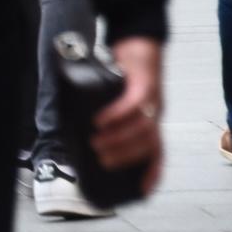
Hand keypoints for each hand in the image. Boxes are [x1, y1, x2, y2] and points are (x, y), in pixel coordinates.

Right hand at [92, 35, 164, 194]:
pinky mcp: (146, 84)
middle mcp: (157, 113)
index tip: (142, 192)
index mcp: (152, 121)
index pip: (157, 153)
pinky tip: (100, 120)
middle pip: (149, 144)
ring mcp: (154, 100)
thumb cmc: (125, 71)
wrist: (140, 39)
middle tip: (102, 162)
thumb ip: (104, 113)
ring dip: (120, 139)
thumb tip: (73, 128)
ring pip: (143, 128)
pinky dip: (117, 115)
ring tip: (96, 143)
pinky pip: (134, 104)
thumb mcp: (117, 96)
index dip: (152, 173)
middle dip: (126, 156)